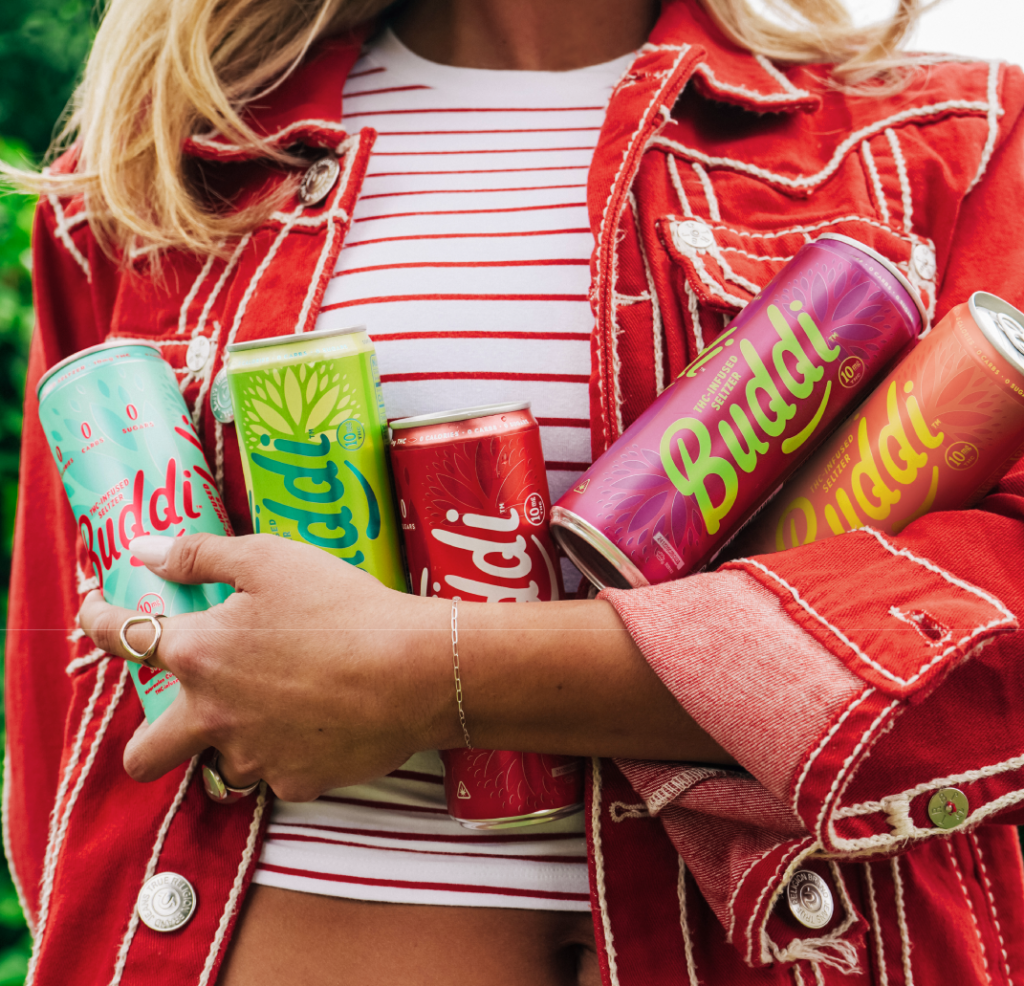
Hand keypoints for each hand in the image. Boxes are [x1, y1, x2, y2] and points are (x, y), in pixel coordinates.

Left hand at [79, 533, 452, 800]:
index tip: (94, 614)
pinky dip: (291, 748)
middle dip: (149, 741)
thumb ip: (198, 554)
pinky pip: (279, 770)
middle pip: (146, 754)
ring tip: (290, 701)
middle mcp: (212, 715)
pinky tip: (325, 719)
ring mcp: (253, 756)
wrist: (413, 671)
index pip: (123, 640)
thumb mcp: (270, 559)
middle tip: (188, 710)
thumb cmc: (343, 607)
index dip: (98, 622)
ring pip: (224, 759)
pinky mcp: (295, 782)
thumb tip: (145, 549)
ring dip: (241, 735)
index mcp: (199, 653)